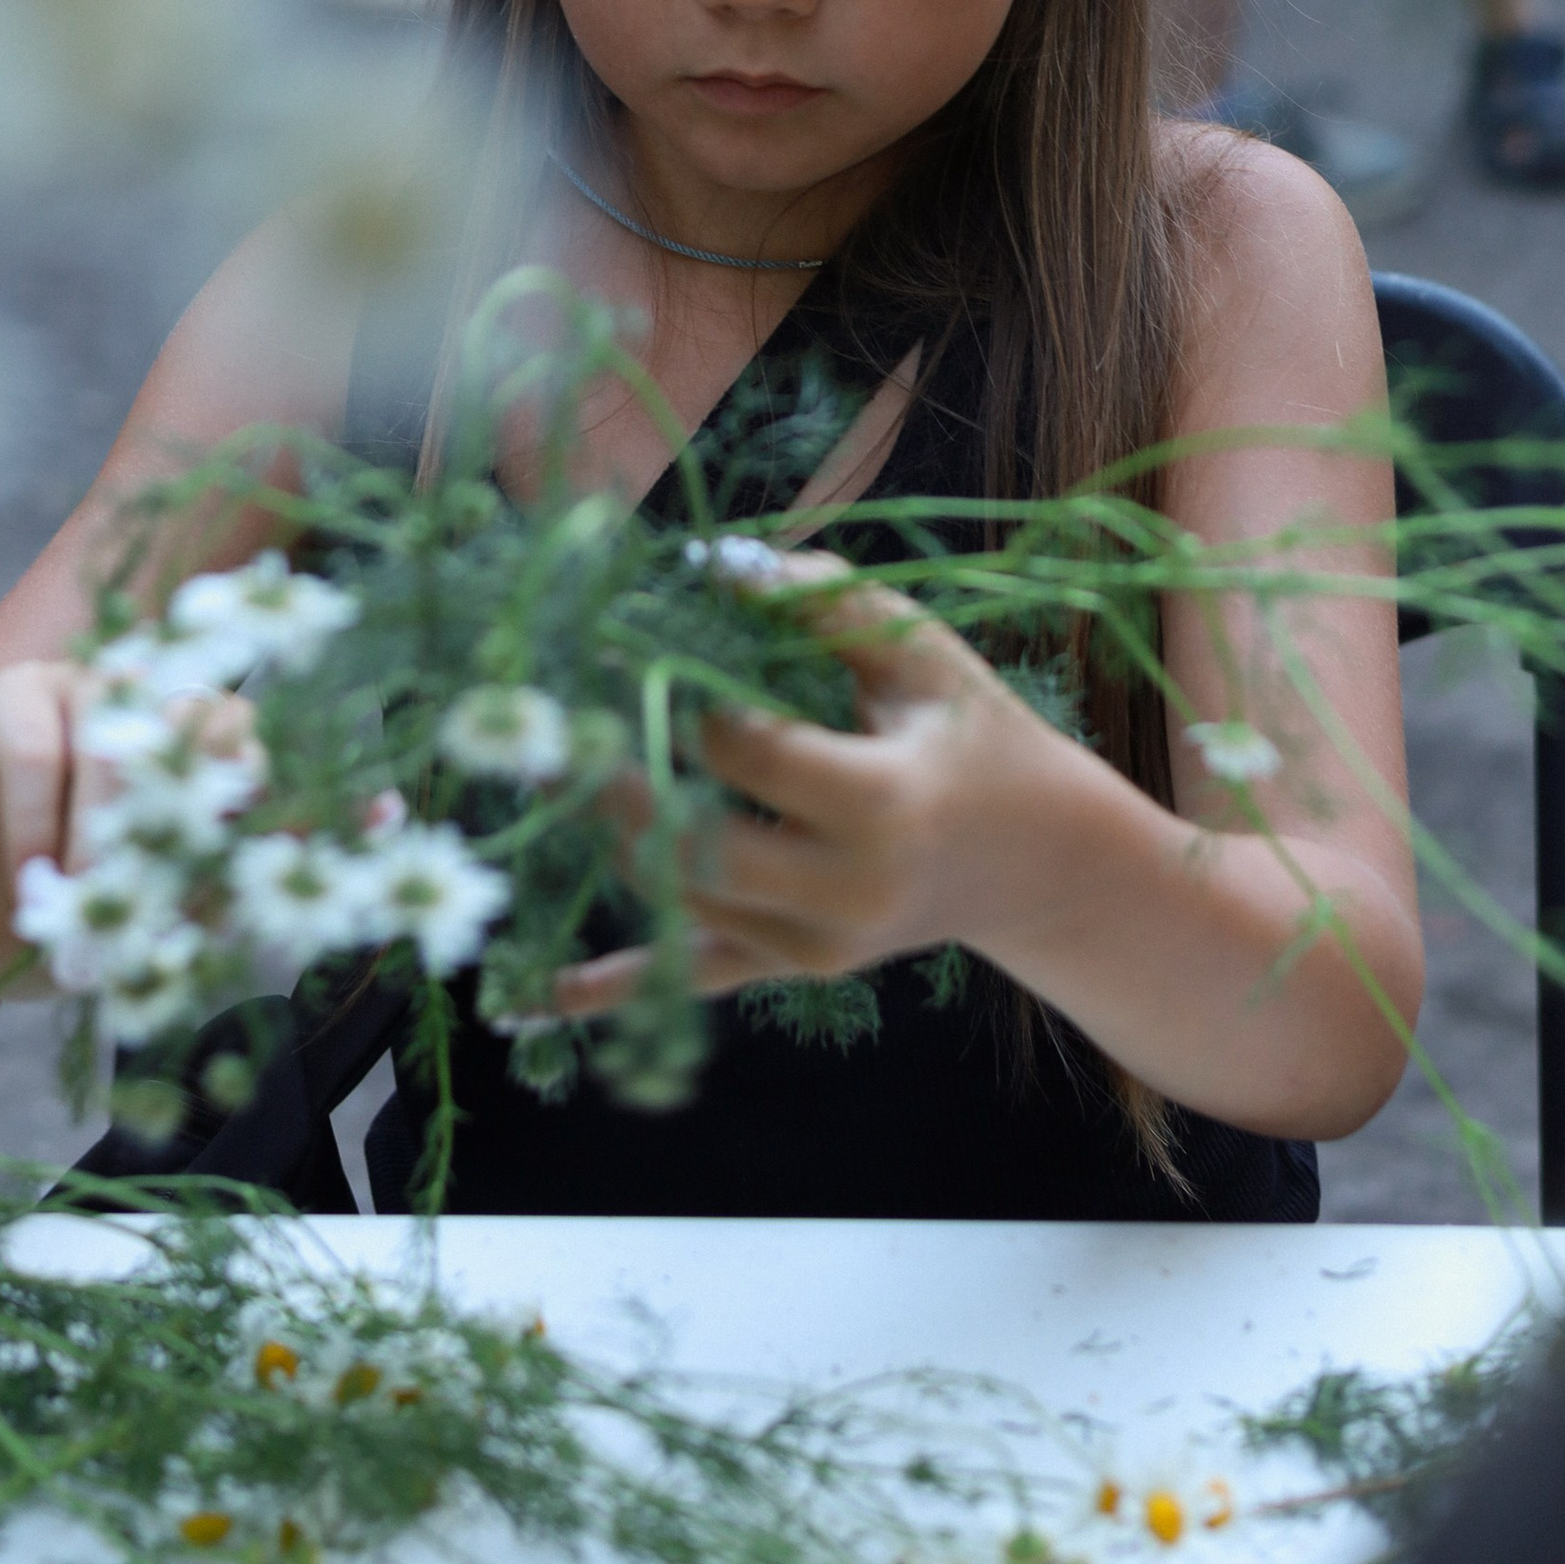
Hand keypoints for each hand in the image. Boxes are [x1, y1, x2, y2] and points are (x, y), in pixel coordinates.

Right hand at [0, 661, 259, 989]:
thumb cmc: (95, 913)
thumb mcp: (172, 904)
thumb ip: (230, 861)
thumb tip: (322, 825)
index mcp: (209, 741)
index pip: (250, 751)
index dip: (248, 806)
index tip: (240, 871)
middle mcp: (157, 697)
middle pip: (196, 729)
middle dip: (174, 821)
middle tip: (149, 900)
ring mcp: (88, 684)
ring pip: (114, 741)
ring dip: (102, 832)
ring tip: (86, 901)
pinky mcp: (13, 693)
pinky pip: (35, 752)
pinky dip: (36, 823)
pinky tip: (32, 877)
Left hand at [545, 577, 1047, 1012]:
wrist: (1033, 855)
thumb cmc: (970, 732)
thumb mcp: (917, 653)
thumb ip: (823, 601)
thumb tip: (713, 565)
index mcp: (882, 805)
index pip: (745, 752)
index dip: (676, 695)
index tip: (614, 644)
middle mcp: (845, 894)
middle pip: (695, 843)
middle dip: (614, 780)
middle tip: (548, 725)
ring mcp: (814, 948)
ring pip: (679, 898)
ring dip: (611, 833)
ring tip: (549, 771)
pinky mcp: (793, 970)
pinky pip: (691, 976)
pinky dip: (611, 986)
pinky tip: (531, 998)